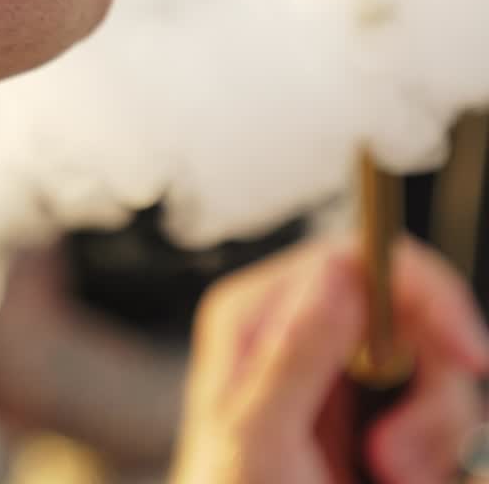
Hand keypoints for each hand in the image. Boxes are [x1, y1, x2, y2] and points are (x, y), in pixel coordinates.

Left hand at [169, 235, 488, 483]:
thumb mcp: (259, 439)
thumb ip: (294, 355)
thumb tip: (339, 274)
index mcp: (256, 315)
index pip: (353, 260)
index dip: (423, 291)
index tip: (467, 355)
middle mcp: (299, 331)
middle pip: (410, 316)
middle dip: (429, 394)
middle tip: (396, 462)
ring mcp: (339, 373)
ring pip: (435, 372)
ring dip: (432, 437)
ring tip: (387, 477)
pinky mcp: (372, 414)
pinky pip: (440, 417)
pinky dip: (438, 456)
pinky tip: (397, 479)